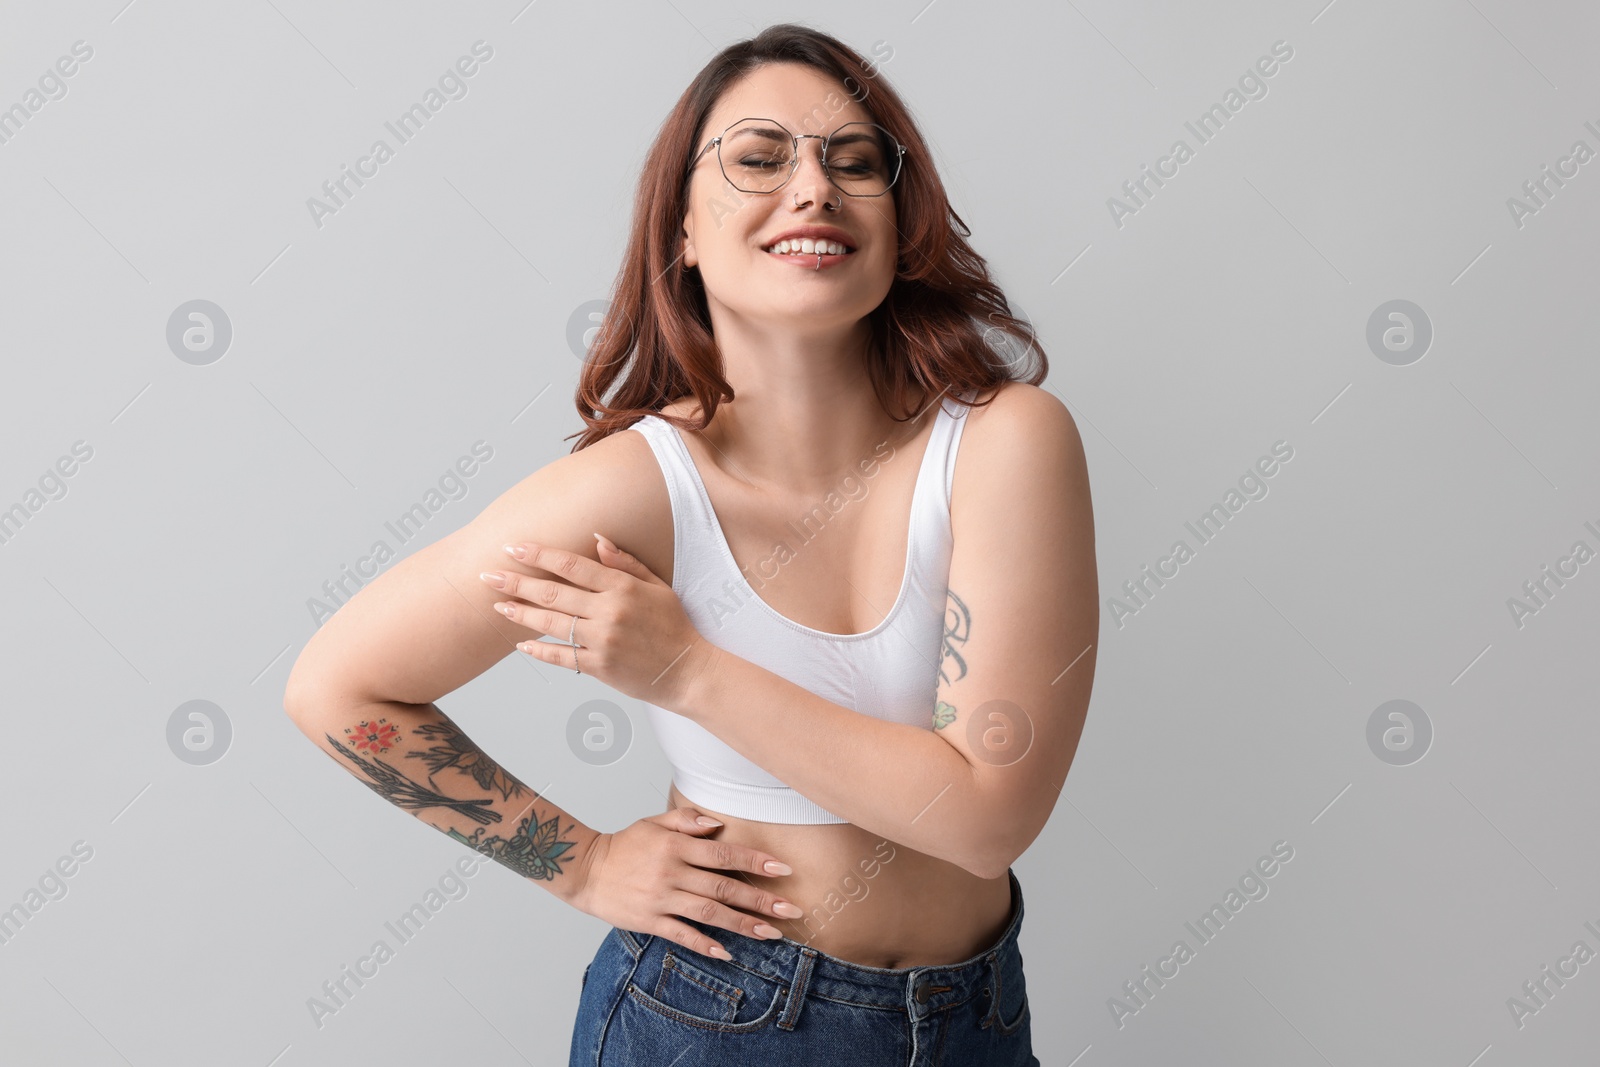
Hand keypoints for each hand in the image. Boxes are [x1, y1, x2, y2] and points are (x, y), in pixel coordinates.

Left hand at [481, 535, 716, 708]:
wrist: (687, 670)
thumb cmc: (673, 625)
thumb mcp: (657, 586)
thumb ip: (626, 563)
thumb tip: (597, 538)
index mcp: (622, 587)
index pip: (571, 564)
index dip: (539, 555)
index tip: (513, 547)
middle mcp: (609, 611)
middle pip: (552, 592)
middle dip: (516, 582)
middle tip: (488, 576)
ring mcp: (602, 640)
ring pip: (550, 623)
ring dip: (519, 613)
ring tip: (497, 606)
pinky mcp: (599, 666)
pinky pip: (560, 656)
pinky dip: (538, 650)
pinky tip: (520, 643)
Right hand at [568, 806, 803, 961]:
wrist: (586, 870)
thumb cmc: (624, 845)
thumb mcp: (653, 822)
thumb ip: (686, 820)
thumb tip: (717, 823)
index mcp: (676, 846)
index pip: (723, 853)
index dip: (755, 861)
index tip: (783, 868)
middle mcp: (672, 872)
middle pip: (723, 887)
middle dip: (760, 899)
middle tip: (792, 909)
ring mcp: (661, 898)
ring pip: (709, 913)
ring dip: (742, 924)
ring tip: (771, 932)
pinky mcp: (650, 920)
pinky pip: (682, 934)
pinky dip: (704, 944)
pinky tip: (727, 953)